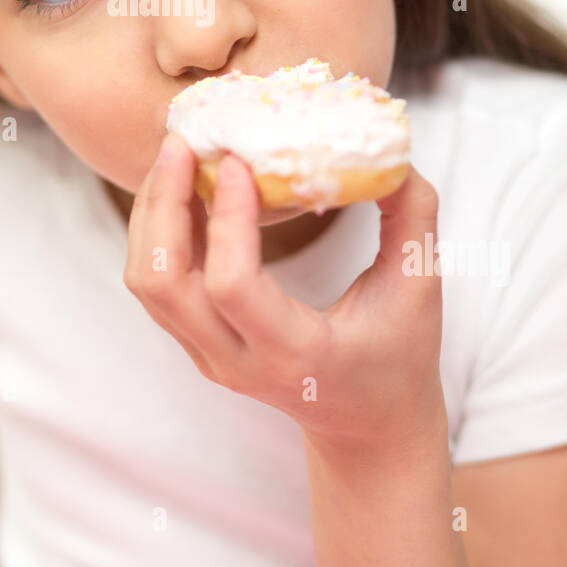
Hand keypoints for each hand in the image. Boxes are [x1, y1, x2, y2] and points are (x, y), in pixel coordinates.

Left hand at [123, 132, 446, 455]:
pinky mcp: (195, 342)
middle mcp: (236, 362)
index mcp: (294, 354)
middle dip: (163, 204)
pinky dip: (158, 229)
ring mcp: (207, 356)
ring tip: (178, 156)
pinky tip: (184, 187)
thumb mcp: (419, 287)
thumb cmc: (398, 355)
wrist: (367, 425)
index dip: (227, 219)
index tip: (237, 162)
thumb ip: (411, 216)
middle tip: (182, 141)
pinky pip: (156, 282)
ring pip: (147, 280)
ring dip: (153, 212)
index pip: (232, 287)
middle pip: (162, 282)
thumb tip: (391, 151)